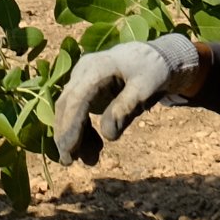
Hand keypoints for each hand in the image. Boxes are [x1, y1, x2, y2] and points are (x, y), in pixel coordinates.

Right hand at [51, 33, 200, 162]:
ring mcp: (81, 78)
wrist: (153, 57)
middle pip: (66, 105)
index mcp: (97, 68)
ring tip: (90, 159)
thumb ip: (125, 109)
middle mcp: (83, 71)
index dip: (71, 126)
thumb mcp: (145, 89)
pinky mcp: (84, 88)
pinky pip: (77, 110)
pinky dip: (82, 129)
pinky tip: (94, 145)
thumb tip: (109, 135)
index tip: (69, 151)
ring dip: (74, 135)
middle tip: (70, 162)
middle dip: (66, 134)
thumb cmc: (151, 71)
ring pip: (69, 109)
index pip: (77, 99)